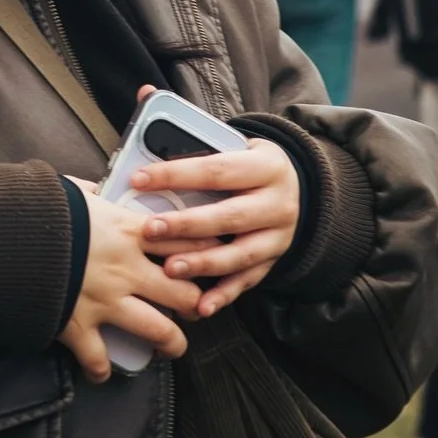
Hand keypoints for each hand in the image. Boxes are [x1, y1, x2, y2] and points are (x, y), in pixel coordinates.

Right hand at [57, 181, 201, 383]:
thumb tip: (95, 188)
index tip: (217, 258)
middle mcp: (126, 268)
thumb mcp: (71, 190)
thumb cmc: (37, 208)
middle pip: (183, 292)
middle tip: (195, 307)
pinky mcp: (79, 326)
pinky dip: (101, 369)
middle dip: (195, 303)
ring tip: (173, 347)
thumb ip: (91, 192)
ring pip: (159, 330)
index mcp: (128, 230)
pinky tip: (103, 372)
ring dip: (171, 342)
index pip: (184, 242)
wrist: (5, 237)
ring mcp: (106, 301)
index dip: (206, 252)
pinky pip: (98, 359)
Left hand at [132, 139, 300, 318]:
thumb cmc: (249, 166)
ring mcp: (279, 236)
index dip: (176, 175)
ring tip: (170, 269)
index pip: (217, 170)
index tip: (139, 180)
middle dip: (187, 225)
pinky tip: (201, 306)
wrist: (298, 189)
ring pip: (239, 254)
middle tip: (151, 229)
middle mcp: (277, 203)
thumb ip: (200, 147)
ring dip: (202, 263)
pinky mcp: (273, 261)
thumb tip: (147, 131)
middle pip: (230, 216)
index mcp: (266, 167)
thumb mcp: (237, 147)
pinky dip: (223, 295)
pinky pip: (247, 281)